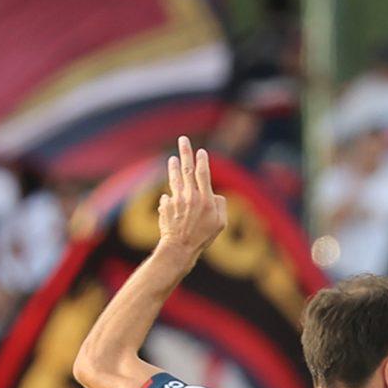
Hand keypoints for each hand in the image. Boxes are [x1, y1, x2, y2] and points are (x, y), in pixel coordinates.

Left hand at [159, 136, 226, 258]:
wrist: (179, 248)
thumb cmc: (203, 237)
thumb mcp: (221, 224)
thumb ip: (221, 206)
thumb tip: (213, 195)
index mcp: (206, 199)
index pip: (203, 174)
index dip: (202, 161)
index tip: (201, 151)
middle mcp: (190, 196)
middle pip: (187, 170)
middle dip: (185, 153)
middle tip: (183, 140)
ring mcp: (176, 200)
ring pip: (174, 179)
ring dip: (173, 167)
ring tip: (172, 159)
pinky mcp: (166, 207)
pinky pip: (168, 198)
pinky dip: (171, 198)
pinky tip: (171, 201)